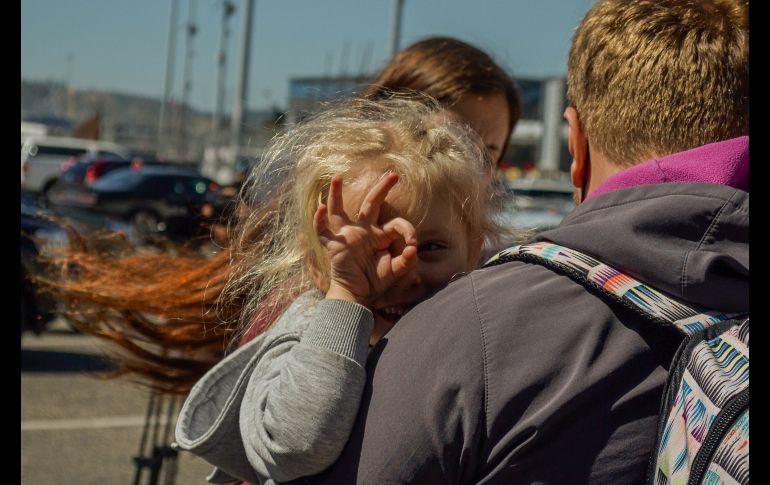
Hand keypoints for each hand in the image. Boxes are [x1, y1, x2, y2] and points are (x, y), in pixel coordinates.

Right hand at [313, 173, 417, 305]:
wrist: (357, 297)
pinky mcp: (334, 245)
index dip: (407, 230)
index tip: (413, 243)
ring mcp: (347, 235)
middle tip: (394, 174)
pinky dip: (319, 220)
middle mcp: (364, 231)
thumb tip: (414, 249)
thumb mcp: (395, 271)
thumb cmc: (375, 283)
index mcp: (380, 236)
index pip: (396, 223)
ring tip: (337, 177)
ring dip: (336, 194)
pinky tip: (320, 208)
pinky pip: (323, 231)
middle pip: (371, 203)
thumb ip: (406, 261)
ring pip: (339, 210)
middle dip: (382, 188)